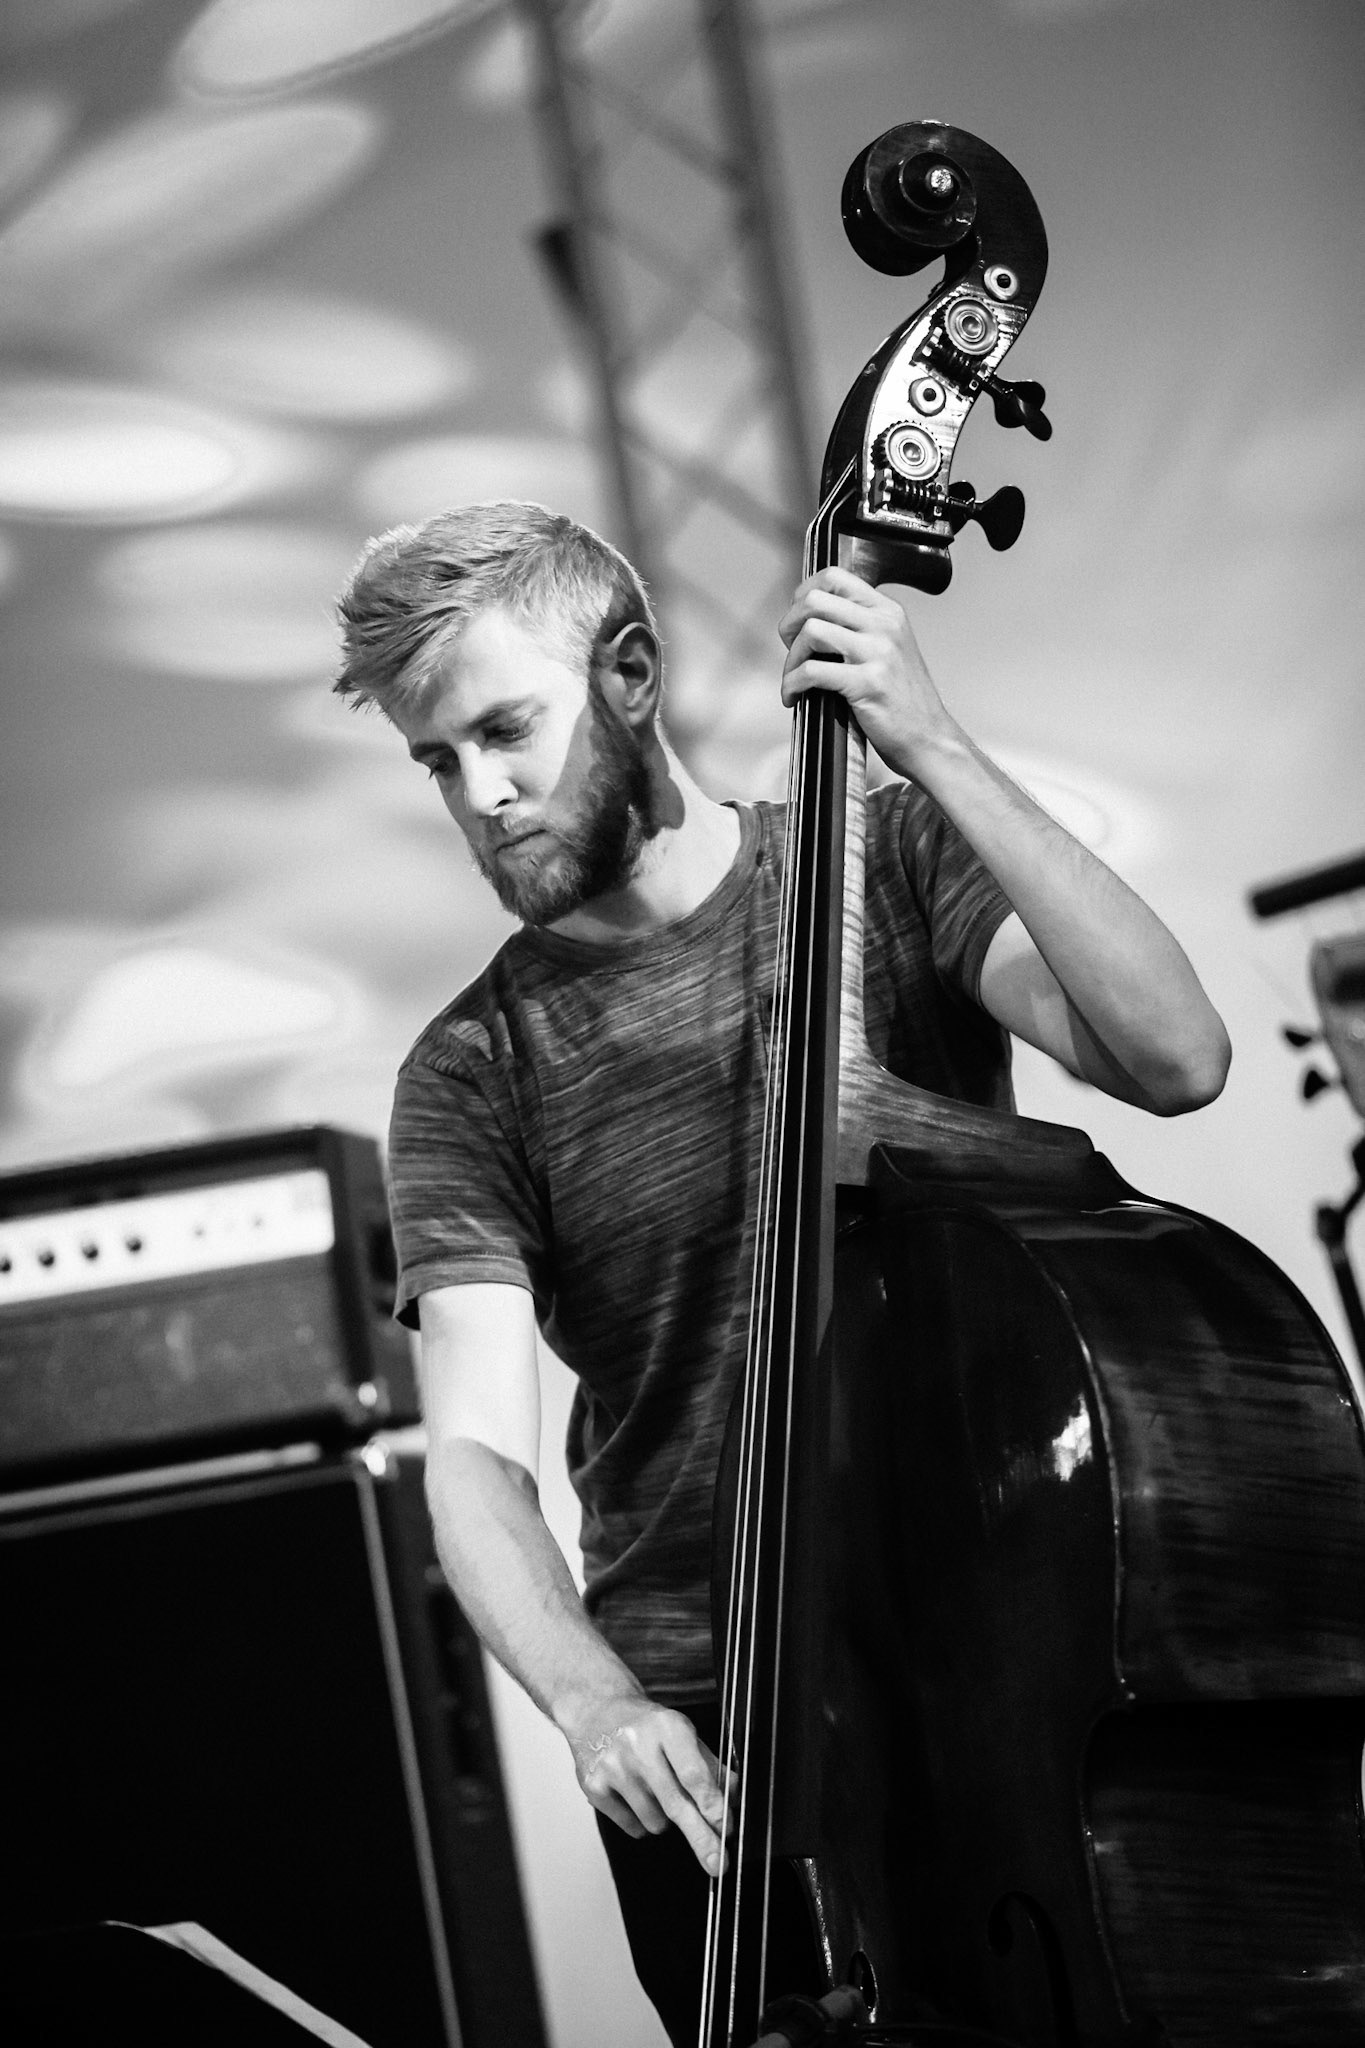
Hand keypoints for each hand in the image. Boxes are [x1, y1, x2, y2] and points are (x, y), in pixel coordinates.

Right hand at [563, 1692, 734, 1874]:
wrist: (597, 1710)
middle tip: (719, 1864)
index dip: (712, 1804)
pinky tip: (636, 1795)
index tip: (727, 1828)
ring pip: (656, 1822)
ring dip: (667, 1819)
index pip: (693, 1774)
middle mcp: (638, 1746)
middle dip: (701, 1838)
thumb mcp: (683, 1733)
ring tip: (657, 1791)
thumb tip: (733, 1798)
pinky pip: (633, 1827)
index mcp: (667, 1727)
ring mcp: (614, 1768)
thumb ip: (710, 1766)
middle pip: (676, 1804)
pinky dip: (643, 1821)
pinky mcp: (594, 1788)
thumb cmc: (647, 1726)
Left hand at [777, 567, 957, 776]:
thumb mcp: (889, 650)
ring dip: (790, 658)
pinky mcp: (867, 683)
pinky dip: (792, 685)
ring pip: (811, 631)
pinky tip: (794, 697)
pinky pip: (811, 671)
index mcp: (888, 612)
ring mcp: (878, 652)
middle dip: (790, 625)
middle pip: (815, 600)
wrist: (929, 738)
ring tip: (792, 678)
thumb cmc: (903, 701)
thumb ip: (858, 629)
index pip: (835, 576)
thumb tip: (810, 621)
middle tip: (789, 649)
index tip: (797, 619)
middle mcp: (884, 625)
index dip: (803, 594)